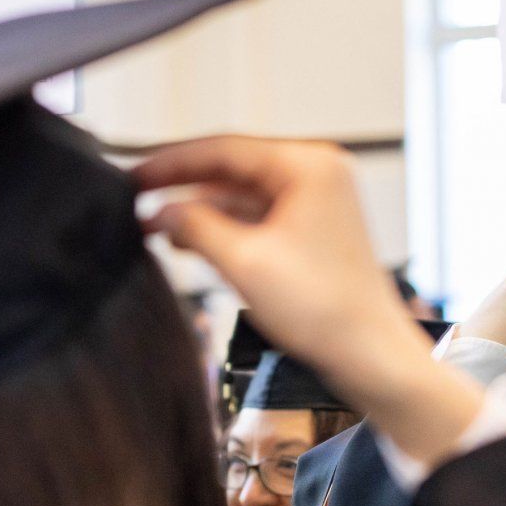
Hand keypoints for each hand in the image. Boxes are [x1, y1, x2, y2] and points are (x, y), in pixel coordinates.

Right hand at [136, 136, 481, 463]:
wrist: (370, 356)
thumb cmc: (325, 311)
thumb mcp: (245, 263)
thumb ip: (195, 227)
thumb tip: (161, 211)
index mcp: (308, 166)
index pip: (224, 148)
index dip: (171, 162)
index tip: (134, 174)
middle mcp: (317, 175)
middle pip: (233, 168)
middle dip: (184, 185)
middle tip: (136, 197)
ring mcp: (318, 203)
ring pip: (243, 194)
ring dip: (202, 209)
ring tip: (156, 225)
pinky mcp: (313, 232)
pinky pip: (259, 217)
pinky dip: (225, 227)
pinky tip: (191, 240)